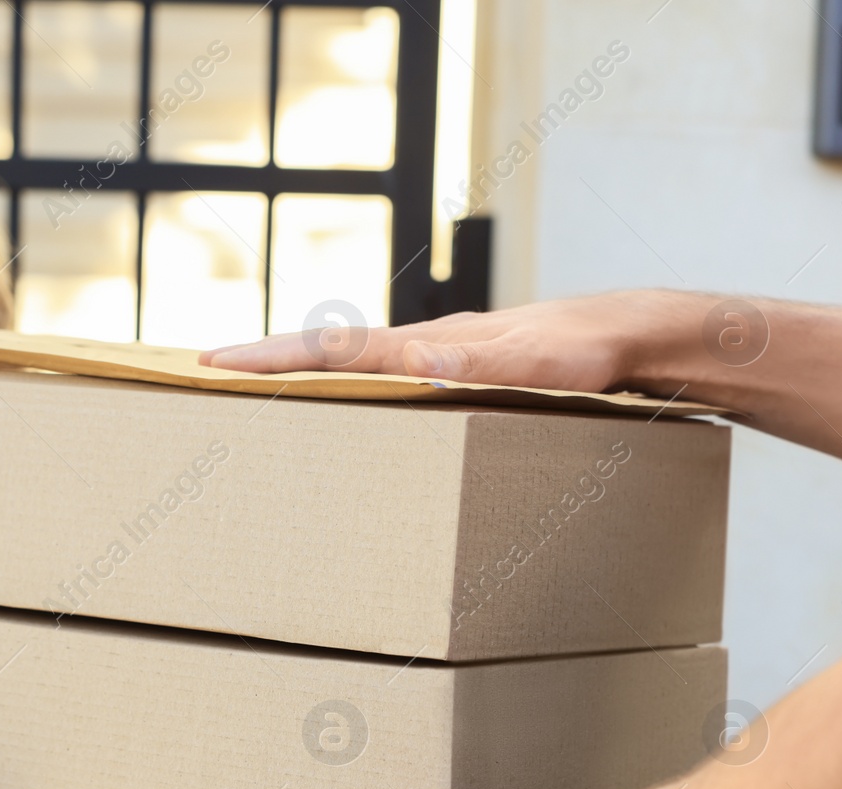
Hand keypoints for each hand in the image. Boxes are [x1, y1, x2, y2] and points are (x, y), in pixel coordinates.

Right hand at [201, 291, 673, 392]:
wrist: (635, 333)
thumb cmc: (591, 350)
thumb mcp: (539, 363)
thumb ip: (481, 363)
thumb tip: (416, 360)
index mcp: (428, 344)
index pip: (333, 350)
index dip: (270, 358)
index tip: (213, 362)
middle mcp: (424, 344)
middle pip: (328, 351)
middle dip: (265, 361)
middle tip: (206, 373)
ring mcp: (439, 354)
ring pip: (354, 362)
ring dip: (302, 372)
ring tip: (255, 389)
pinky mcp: (457, 367)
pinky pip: (385, 374)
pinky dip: (347, 382)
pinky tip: (348, 402)